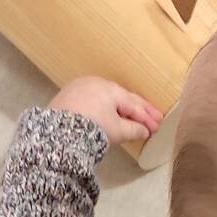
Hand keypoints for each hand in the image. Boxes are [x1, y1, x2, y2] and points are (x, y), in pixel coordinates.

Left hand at [48, 75, 163, 145]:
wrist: (59, 134)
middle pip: (122, 98)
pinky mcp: (69, 96)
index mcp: (110, 89)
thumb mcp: (117, 131)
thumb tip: (145, 131)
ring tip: (135, 118)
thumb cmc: (92, 128)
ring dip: (122, 108)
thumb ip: (134, 129)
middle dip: (139, 110)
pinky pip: (94, 100)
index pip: (133, 104)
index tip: (156, 127)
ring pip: (108, 98)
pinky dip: (105, 108)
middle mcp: (96, 83)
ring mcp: (81, 87)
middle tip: (155, 119)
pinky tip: (112, 115)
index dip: (147, 117)